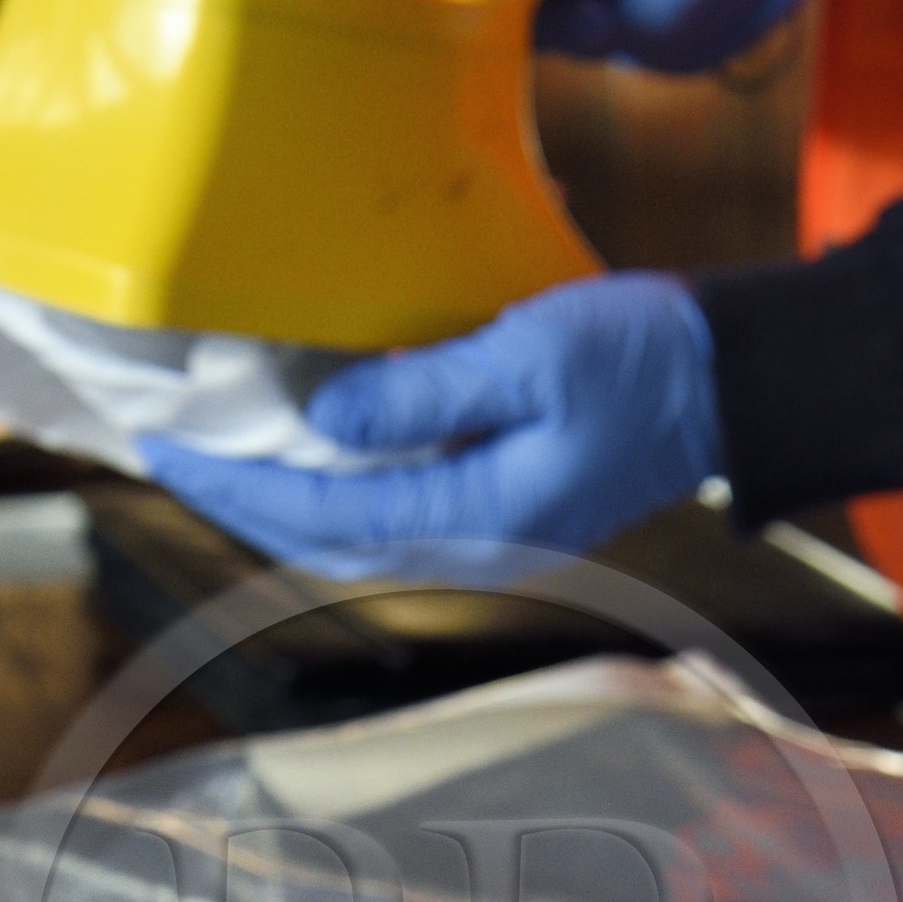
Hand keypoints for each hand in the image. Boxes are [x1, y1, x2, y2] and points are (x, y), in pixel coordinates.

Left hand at [139, 274, 720, 564]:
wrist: (737, 383)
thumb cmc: (644, 358)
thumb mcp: (528, 355)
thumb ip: (424, 394)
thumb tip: (326, 423)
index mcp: (475, 519)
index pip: (322, 518)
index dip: (235, 487)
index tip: (165, 450)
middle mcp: (474, 544)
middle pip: (324, 545)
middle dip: (241, 503)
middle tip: (169, 453)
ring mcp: (491, 532)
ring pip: (355, 537)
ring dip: (282, 503)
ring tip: (221, 456)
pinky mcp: (503, 506)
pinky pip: (392, 514)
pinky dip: (334, 491)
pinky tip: (306, 452)